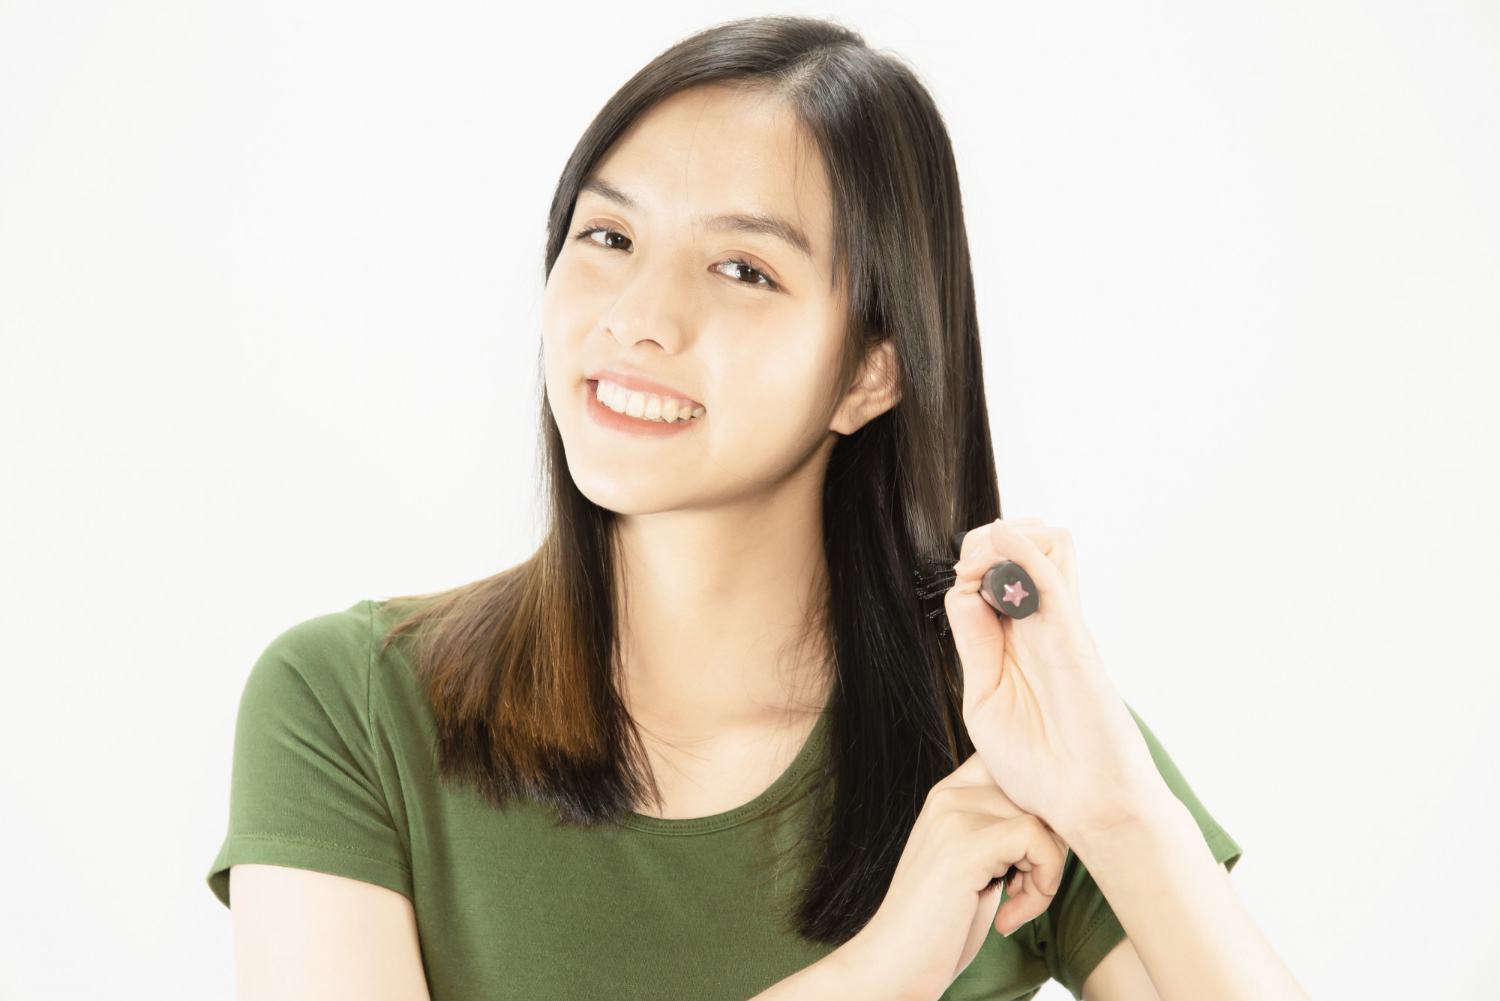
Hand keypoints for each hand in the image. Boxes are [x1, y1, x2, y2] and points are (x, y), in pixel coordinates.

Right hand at [843, 753, 1066, 1000]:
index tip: (1030, 859)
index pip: (1015, 766)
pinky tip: (1011, 916)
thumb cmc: (939, 924)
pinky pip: (1036, 841)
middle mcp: (948, 795)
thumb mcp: (974, 864)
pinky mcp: (965, 846)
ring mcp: (954, 816)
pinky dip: (1041, 886)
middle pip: (1038, 795)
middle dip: (1049, 850)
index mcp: (948, 794)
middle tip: (1023, 892)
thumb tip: (1061, 817)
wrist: (895, 963)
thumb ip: (1001, 830)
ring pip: (1042, 820)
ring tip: (1015, 905)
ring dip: (1046, 874)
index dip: (1041, 809)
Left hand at [943, 518, 1170, 848]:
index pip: (997, 569)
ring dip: (1008, 542)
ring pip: (1051, 543)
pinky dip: (1026, 553)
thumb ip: (975, 646)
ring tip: (984, 572)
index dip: (970, 565)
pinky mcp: (1076, 641)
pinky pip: (1054, 579)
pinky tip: (1004, 551)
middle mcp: (1044, 624)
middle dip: (984, 542)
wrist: (1086, 806)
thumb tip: (963, 592)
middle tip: (969, 571)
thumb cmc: (1040, 764)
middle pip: (1025, 543)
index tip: (961, 586)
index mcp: (1020, 638)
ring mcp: (1062, 628)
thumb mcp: (985, 699)